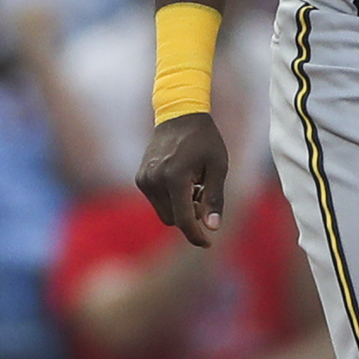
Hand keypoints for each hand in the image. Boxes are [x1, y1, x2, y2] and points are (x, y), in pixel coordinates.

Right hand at [137, 112, 228, 247]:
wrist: (179, 115)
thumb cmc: (204, 140)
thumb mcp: (218, 167)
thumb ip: (214, 198)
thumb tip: (212, 228)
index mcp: (175, 177)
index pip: (184, 220)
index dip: (196, 236)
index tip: (208, 243)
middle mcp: (155, 180)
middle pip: (173, 220)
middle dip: (190, 217)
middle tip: (204, 196)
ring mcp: (145, 179)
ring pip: (164, 213)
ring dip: (180, 208)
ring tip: (194, 185)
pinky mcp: (141, 178)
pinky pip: (157, 202)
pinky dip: (171, 200)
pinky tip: (182, 181)